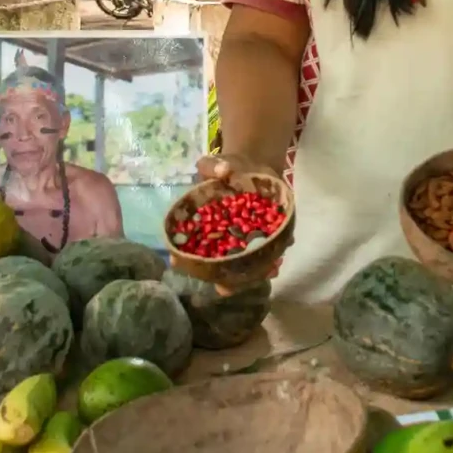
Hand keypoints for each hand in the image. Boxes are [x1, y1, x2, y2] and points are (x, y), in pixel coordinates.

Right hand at [193, 151, 289, 295]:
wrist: (254, 166)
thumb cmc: (228, 168)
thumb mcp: (217, 163)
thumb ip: (214, 166)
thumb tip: (222, 170)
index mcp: (206, 223)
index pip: (192, 243)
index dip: (184, 255)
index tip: (177, 263)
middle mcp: (224, 237)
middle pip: (218, 263)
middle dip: (221, 278)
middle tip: (224, 289)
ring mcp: (244, 238)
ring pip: (244, 263)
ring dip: (250, 273)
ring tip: (256, 277)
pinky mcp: (263, 235)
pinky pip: (266, 251)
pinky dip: (271, 258)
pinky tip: (276, 264)